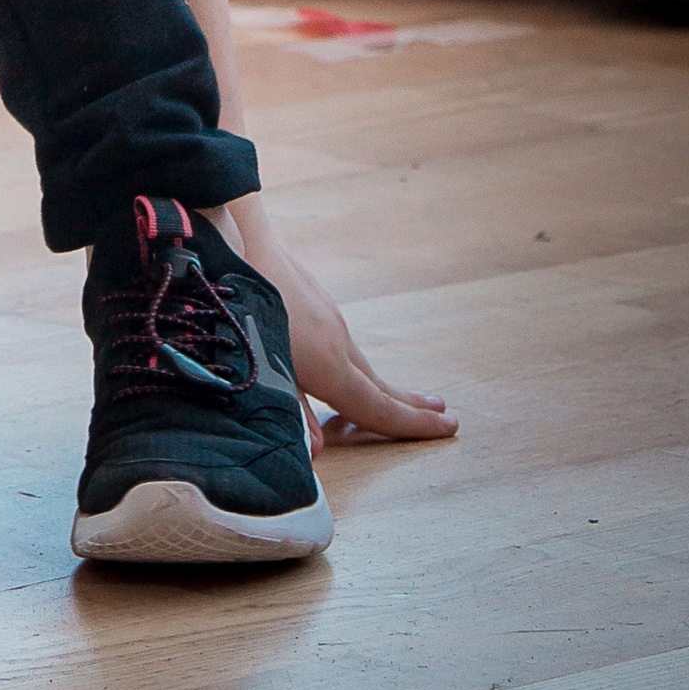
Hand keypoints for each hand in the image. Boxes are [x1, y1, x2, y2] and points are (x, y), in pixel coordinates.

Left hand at [228, 208, 454, 447]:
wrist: (238, 238)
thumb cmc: (244, 311)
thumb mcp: (263, 370)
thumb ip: (293, 412)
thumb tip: (318, 451)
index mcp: (330, 368)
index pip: (379, 407)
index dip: (414, 424)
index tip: (450, 428)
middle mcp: (338, 343)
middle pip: (378, 384)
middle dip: (410, 403)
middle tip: (444, 414)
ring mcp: (329, 318)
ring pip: (359, 362)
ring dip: (382, 383)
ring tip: (401, 395)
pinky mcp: (315, 300)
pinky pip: (341, 343)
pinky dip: (355, 364)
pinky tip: (343, 362)